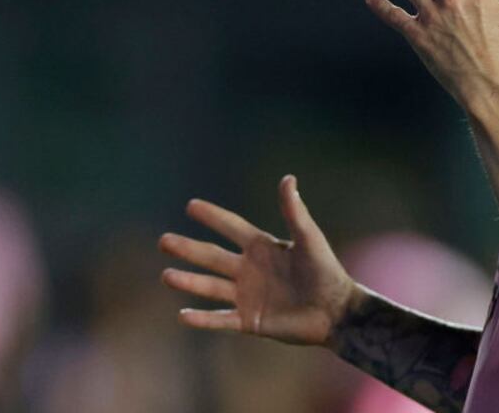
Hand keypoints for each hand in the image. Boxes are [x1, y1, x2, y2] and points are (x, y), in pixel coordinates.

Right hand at [159, 175, 356, 346]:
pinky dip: (202, 319)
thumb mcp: (309, 238)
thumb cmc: (326, 272)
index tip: (191, 205)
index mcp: (263, 247)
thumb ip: (295, 211)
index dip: (213, 217)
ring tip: (166, 275)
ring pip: (210, 287)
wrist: (336, 312)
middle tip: (163, 241)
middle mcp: (250, 270)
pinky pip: (221, 319)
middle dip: (188, 249)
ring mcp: (248, 296)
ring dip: (189, 281)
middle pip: (212, 257)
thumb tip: (288, 178)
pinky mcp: (250, 321)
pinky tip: (182, 316)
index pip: (232, 227)